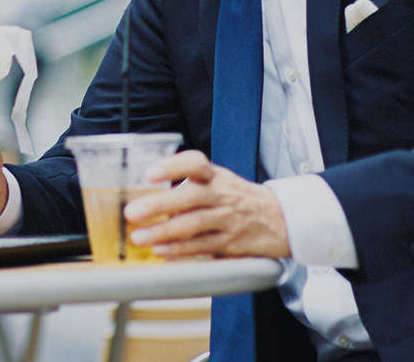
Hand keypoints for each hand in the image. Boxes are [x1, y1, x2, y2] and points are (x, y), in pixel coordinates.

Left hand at [124, 150, 290, 259]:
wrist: (281, 220)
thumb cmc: (237, 200)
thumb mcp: (217, 183)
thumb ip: (186, 190)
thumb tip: (149, 204)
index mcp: (215, 176)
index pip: (195, 163)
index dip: (172, 166)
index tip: (150, 174)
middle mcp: (222, 194)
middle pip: (190, 196)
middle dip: (159, 204)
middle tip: (132, 212)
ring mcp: (228, 219)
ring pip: (194, 224)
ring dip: (164, 232)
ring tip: (140, 237)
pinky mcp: (231, 243)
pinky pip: (203, 246)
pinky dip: (181, 250)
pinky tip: (161, 251)